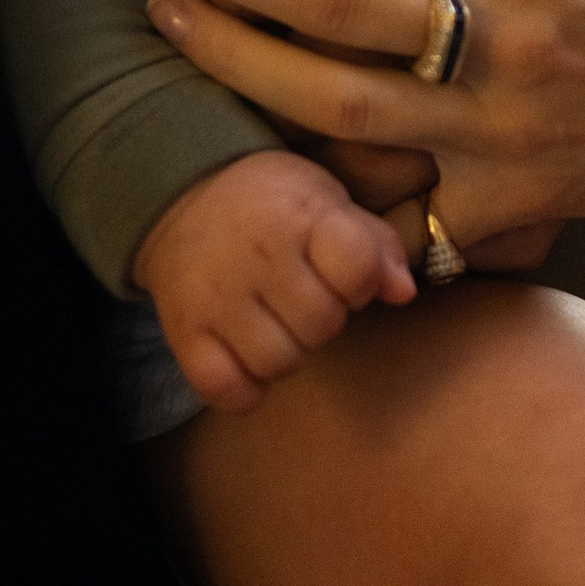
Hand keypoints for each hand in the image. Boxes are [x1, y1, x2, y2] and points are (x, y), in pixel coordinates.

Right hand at [129, 150, 414, 413]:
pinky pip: (228, 390)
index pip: (357, 268)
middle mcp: (256, 255)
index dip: (360, 281)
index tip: (340, 272)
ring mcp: (216, 297)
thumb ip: (373, 243)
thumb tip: (403, 292)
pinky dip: (242, 387)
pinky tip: (244, 355)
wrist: (181, 195)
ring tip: (273, 323)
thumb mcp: (325, 198)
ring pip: (279, 363)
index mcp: (299, 214)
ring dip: (285, 353)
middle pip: (322, 325)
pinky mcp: (184, 332)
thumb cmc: (270, 202)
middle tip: (301, 296)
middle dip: (323, 317)